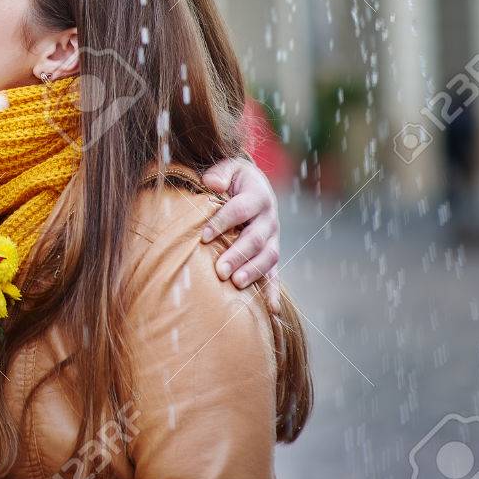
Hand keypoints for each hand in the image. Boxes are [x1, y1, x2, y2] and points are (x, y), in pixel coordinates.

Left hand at [201, 157, 280, 309]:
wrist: (256, 186)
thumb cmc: (234, 179)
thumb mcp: (229, 168)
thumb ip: (220, 173)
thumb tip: (211, 183)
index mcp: (257, 195)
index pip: (240, 210)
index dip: (222, 222)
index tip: (203, 237)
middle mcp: (269, 218)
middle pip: (255, 238)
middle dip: (238, 255)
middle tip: (220, 270)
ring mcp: (273, 238)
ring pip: (268, 257)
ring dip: (253, 272)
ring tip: (237, 284)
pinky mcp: (272, 253)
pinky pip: (275, 274)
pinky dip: (273, 291)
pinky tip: (271, 310)